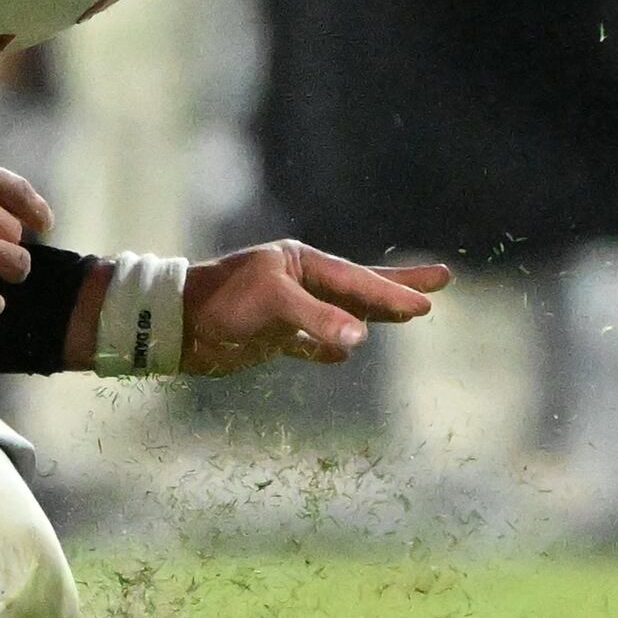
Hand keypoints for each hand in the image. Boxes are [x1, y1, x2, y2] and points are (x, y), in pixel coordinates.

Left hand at [181, 242, 449, 374]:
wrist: (174, 325)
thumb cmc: (221, 303)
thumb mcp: (272, 304)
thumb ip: (316, 319)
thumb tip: (359, 339)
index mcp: (303, 264)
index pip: (358, 281)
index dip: (394, 292)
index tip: (429, 301)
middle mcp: (301, 283)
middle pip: (360, 288)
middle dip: (399, 287)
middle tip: (443, 279)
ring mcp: (289, 311)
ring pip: (342, 314)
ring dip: (373, 316)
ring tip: (407, 312)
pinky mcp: (273, 337)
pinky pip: (311, 342)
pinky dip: (329, 347)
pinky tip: (345, 353)